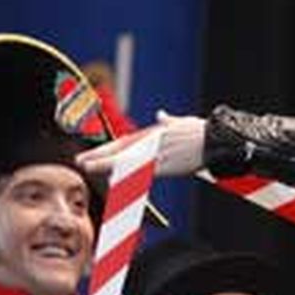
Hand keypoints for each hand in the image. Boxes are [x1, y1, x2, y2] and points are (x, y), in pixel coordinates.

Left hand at [76, 110, 207, 178]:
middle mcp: (150, 144)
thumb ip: (167, 120)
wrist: (216, 139)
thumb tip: (160, 114)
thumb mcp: (180, 123)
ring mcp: (157, 155)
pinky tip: (115, 181)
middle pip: (119, 152)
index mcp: (151, 137)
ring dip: (107, 165)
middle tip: (79, 162)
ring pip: (126, 162)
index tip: (87, 157)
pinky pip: (143, 173)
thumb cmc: (200, 131)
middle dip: (98, 158)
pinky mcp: (166, 165)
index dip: (103, 151)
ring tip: (89, 167)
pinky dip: (128, 177)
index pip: (122, 145)